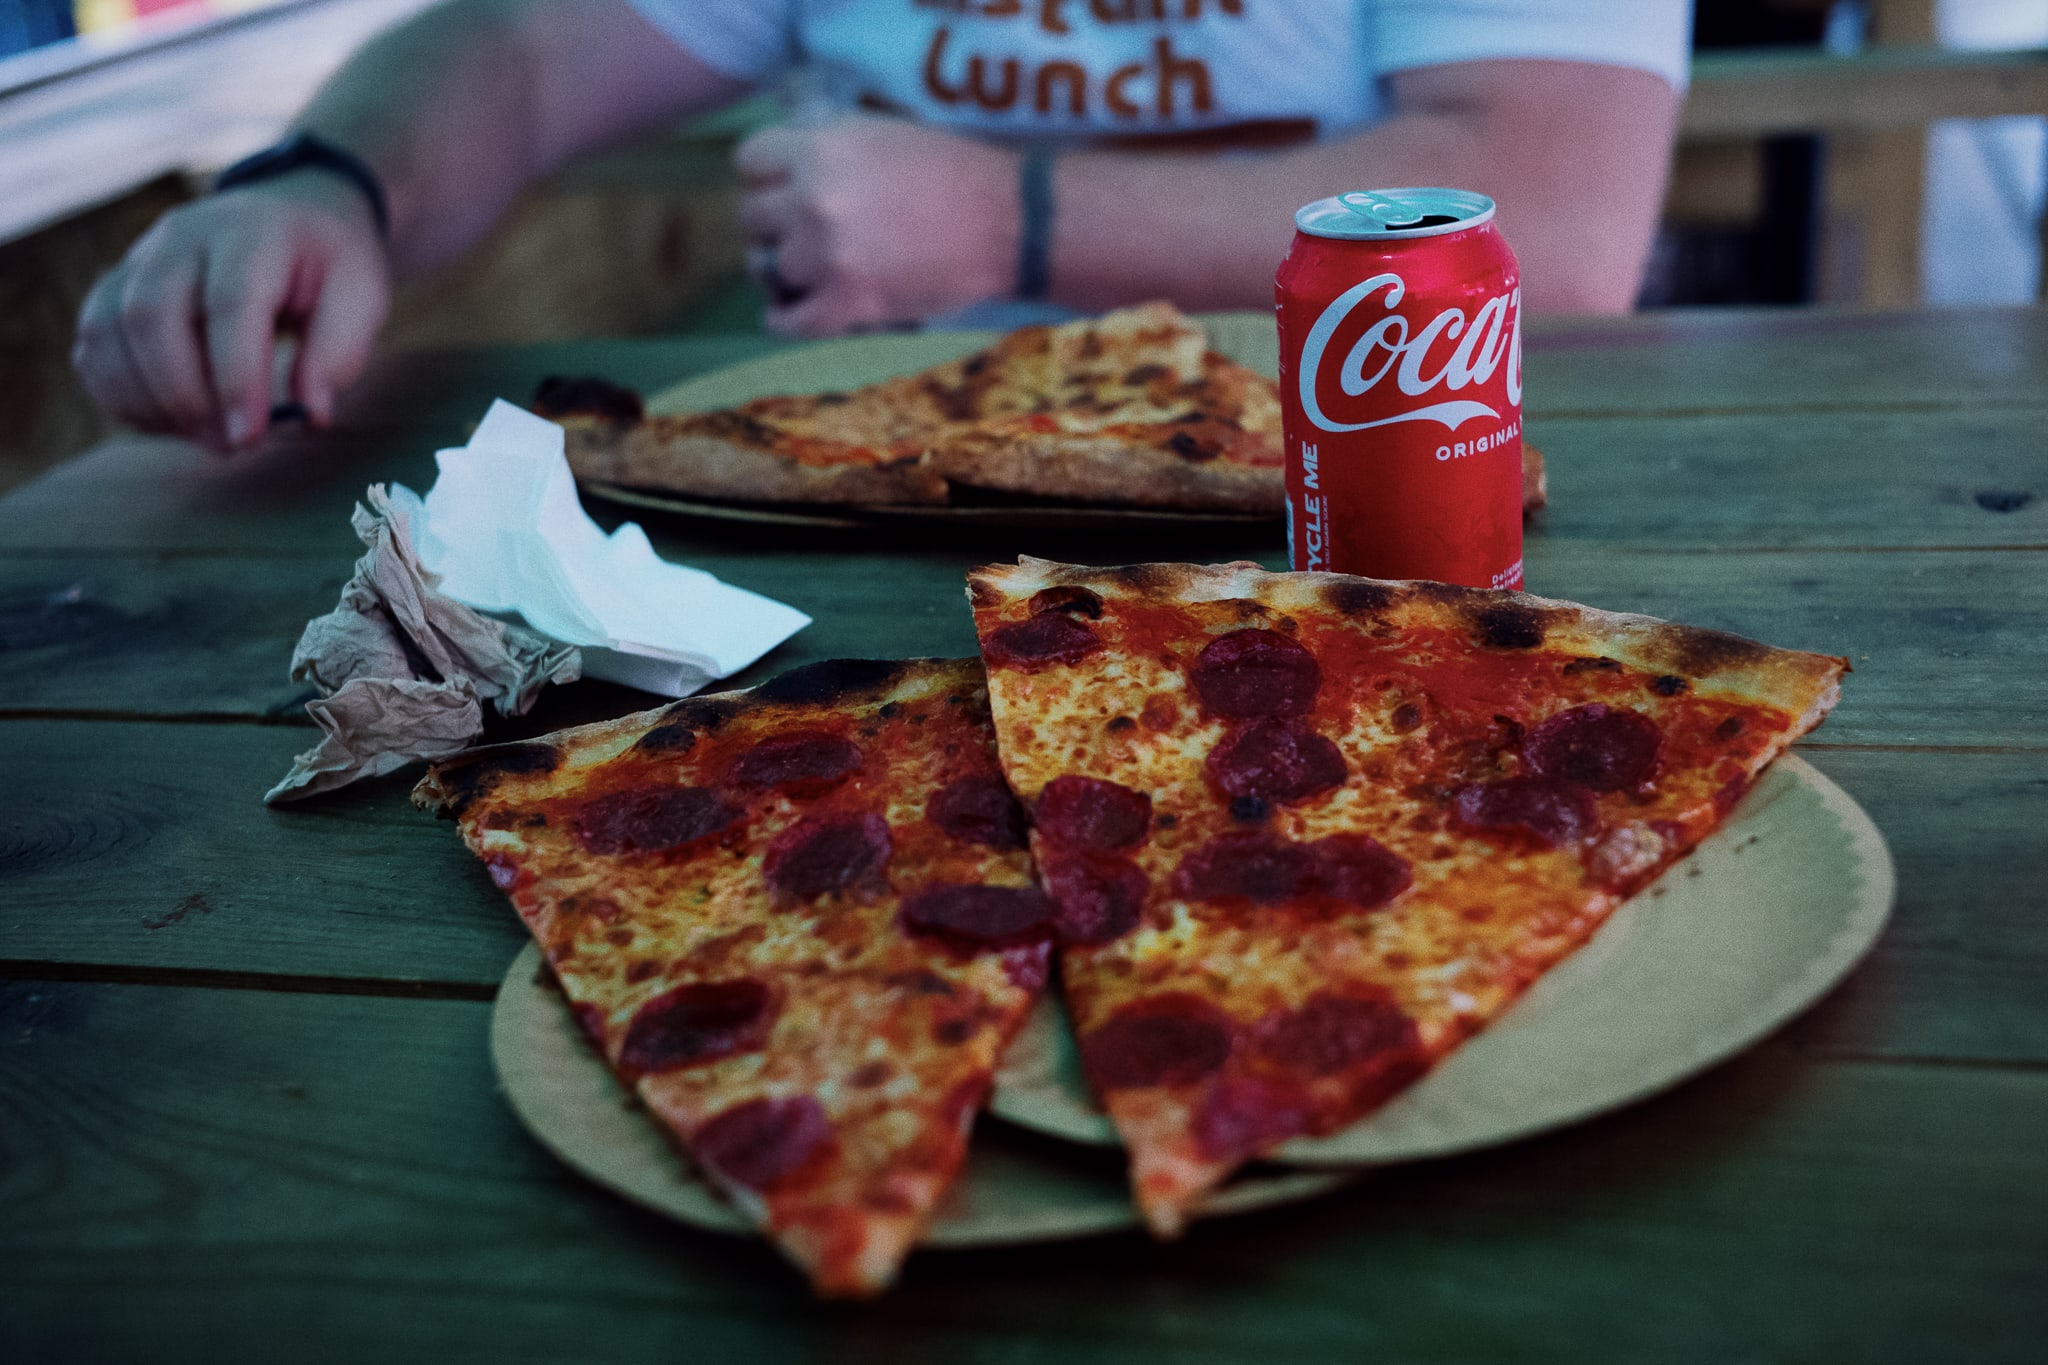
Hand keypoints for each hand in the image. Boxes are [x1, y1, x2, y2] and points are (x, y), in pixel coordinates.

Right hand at [72, 171, 390, 452]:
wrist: (288, 215)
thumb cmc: (327, 265)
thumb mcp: (361, 294)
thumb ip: (341, 351)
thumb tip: (312, 414)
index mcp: (251, 232)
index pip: (230, 305)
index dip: (235, 378)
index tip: (249, 437)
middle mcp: (183, 237)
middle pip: (151, 314)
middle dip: (184, 395)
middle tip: (229, 445)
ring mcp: (140, 258)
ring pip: (109, 330)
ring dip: (148, 400)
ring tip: (204, 437)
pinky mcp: (116, 286)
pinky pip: (94, 345)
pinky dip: (120, 394)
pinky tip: (167, 422)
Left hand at [735, 115, 1019, 335]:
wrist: (1008, 223)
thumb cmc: (952, 172)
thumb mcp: (880, 132)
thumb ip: (826, 143)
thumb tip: (784, 160)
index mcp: (820, 150)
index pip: (749, 162)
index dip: (765, 177)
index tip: (782, 189)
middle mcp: (813, 201)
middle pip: (752, 218)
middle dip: (775, 225)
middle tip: (803, 233)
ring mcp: (826, 257)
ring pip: (766, 269)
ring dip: (785, 271)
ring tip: (810, 270)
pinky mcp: (848, 305)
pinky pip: (787, 322)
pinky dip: (787, 318)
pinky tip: (799, 309)